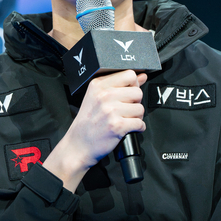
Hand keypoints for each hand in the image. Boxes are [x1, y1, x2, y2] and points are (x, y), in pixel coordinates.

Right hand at [43, 70, 146, 191]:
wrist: (78, 145)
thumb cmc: (87, 123)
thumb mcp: (97, 98)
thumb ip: (120, 85)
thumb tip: (142, 76)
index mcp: (98, 85)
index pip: (129, 74)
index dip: (133, 85)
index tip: (128, 94)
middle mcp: (104, 95)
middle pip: (138, 92)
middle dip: (136, 103)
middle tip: (126, 110)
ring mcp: (110, 110)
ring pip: (140, 108)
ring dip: (136, 117)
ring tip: (125, 120)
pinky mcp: (117, 125)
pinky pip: (140, 123)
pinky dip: (138, 128)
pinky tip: (127, 129)